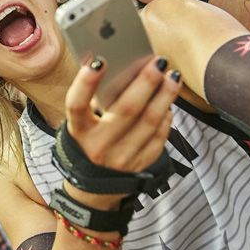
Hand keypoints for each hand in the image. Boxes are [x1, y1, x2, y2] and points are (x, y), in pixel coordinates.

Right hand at [63, 56, 180, 209]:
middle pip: (126, 110)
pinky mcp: (139, 166)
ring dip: (165, 96)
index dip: (86, 83)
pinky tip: (168, 103)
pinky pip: (159, 138)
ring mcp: (121, 159)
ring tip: (172, 76)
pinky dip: (166, 118)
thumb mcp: (80, 124)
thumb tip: (108, 63)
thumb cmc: (86, 142)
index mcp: (78, 132)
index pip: (77, 105)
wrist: (92, 188)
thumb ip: (92, 99)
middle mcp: (98, 147)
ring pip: (150, 122)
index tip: (99, 60)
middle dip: (145, 82)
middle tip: (158, 61)